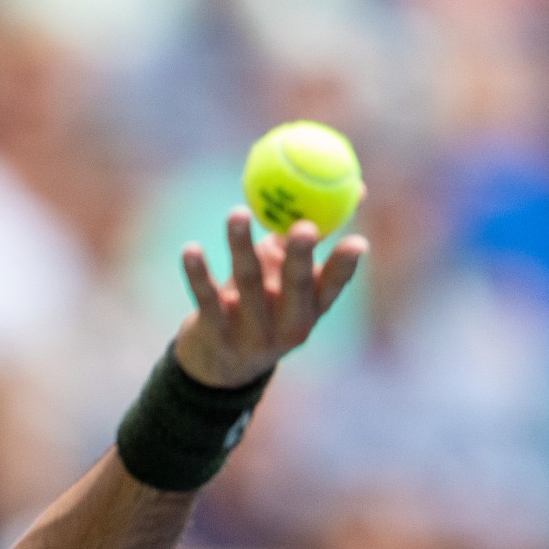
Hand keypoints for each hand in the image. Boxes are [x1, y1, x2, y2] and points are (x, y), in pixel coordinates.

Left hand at [174, 208, 367, 387]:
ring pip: (249, 283)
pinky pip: (206, 298)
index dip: (345, 266)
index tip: (357, 242)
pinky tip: (191, 249)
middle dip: (301, 257)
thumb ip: (314, 234)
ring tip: (237, 213)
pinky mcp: (216, 334)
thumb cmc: (264, 301)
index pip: (332, 286)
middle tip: (303, 226)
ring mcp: (252, 333)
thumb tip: (357, 187)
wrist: (221, 361)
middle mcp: (287, 324)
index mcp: (310, 308)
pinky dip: (198, 273)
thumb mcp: (289, 274)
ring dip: (242, 245)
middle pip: (296, 287)